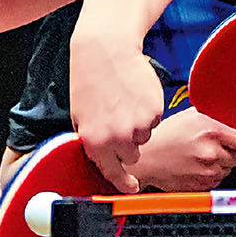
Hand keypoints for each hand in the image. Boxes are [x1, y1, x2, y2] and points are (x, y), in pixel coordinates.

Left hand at [66, 31, 164, 190]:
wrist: (106, 49)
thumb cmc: (89, 79)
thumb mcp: (80, 116)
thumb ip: (93, 141)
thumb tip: (103, 159)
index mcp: (95, 141)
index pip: (113, 173)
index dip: (124, 183)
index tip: (132, 187)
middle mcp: (118, 137)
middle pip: (132, 155)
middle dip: (127, 143)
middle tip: (119, 120)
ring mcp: (139, 125)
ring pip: (144, 136)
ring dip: (138, 125)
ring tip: (124, 102)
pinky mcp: (155, 111)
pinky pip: (154, 119)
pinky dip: (147, 110)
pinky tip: (134, 94)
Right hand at [131, 108, 235, 191]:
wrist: (146, 158)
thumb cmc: (166, 136)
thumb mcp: (190, 117)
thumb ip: (214, 117)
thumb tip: (235, 117)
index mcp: (211, 132)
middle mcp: (211, 153)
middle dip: (229, 152)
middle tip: (208, 146)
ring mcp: (207, 172)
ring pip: (228, 169)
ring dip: (219, 163)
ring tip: (196, 156)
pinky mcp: (202, 186)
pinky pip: (217, 181)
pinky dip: (210, 175)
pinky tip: (193, 167)